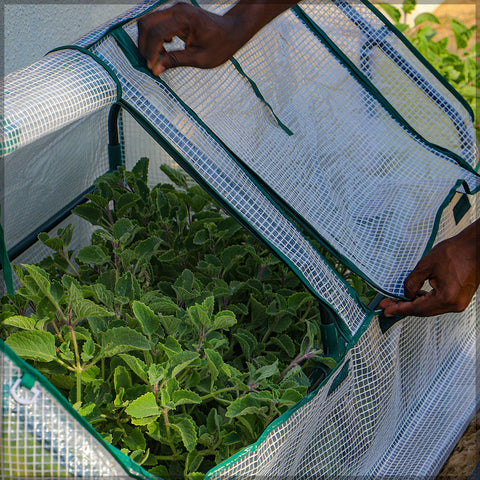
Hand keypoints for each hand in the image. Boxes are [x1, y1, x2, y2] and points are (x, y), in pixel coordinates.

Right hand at [137, 1, 297, 74]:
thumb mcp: (200, 58)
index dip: (150, 52)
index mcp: (185, 19)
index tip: (151, 67)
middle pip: (146, 24)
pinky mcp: (175, 12)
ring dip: (148, 41)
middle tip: (151, 64)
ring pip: (148, 22)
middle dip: (144, 45)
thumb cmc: (221, 44)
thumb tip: (156, 69)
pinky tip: (165, 48)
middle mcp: (177, 9)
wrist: (233, 30)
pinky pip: (156, 22)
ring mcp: (175, 8)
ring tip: (159, 57)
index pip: (156, 33)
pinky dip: (154, 36)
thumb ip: (176, 61)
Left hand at [379, 219, 479, 316]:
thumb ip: (412, 282)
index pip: (417, 308)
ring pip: (430, 308)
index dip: (399, 309)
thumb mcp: (426, 265)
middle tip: (386, 306)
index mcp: (446, 298)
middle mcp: (454, 304)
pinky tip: (414, 296)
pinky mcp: (459, 297)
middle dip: (403, 308)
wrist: (476, 246)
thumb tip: (405, 294)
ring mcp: (458, 302)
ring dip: (413, 304)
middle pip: (423, 311)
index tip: (385, 310)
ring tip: (396, 301)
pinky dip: (425, 300)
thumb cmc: (456, 252)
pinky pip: (437, 303)